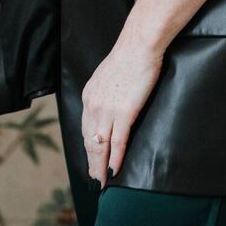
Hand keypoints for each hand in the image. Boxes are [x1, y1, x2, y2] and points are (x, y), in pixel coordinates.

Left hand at [81, 27, 164, 187]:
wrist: (139, 44)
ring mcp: (108, 110)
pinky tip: (115, 170)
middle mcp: (94, 105)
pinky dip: (116, 158)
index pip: (85, 128)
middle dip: (91, 162)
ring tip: (102, 181)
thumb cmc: (129, 55)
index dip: (87, 147)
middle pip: (89, 141)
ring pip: (101, 146)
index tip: (90, 159)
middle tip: (94, 179)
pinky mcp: (124, 112)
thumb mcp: (107, 74)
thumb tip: (110, 100)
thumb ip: (105, 91)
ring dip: (100, 166)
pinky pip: (118, 142)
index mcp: (89, 95)